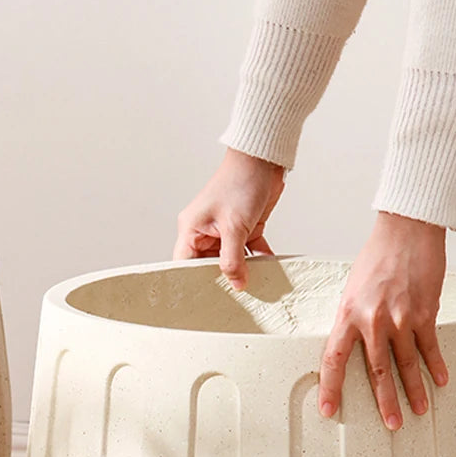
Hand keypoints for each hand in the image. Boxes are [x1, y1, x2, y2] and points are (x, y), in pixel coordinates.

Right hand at [174, 148, 284, 288]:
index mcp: (192, 230)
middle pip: (209, 265)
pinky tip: (269, 268)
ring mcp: (225, 231)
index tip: (206, 297)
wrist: (263, 159)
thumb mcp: (234, 227)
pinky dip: (259, 259)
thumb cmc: (240, 181)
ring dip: (244, 270)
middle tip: (234, 295)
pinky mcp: (244, 228)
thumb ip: (233, 259)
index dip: (193, 281)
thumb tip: (236, 284)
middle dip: (222, 278)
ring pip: (231, 260)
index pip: (186, 264)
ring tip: (253, 284)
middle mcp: (206, 232)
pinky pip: (249, 251)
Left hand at [318, 212, 448, 429]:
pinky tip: (440, 380)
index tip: (329, 410)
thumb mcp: (352, 290)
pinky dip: (436, 365)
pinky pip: (430, 346)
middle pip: (376, 370)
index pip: (334, 359)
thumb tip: (355, 345)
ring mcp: (401, 318)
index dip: (330, 388)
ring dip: (413, 390)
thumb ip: (353, 320)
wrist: (406, 230)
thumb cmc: (376, 257)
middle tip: (390, 424)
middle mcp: (373, 320)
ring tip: (417, 410)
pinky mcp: (425, 312)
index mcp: (348, 315)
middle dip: (384, 401)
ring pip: (407, 364)